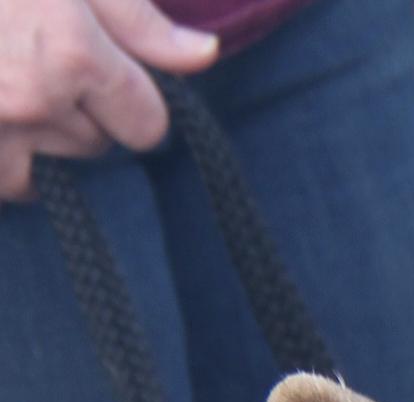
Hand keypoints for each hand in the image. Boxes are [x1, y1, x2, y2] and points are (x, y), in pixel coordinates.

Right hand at [0, 0, 216, 200]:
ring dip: (35, 137)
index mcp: (72, 54)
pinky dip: (3, 158)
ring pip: (50, 170)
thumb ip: (137, 18)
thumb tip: (206, 53)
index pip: (148, 124)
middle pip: (96, 145)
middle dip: (75, 113)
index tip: (95, 67)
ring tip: (3, 76)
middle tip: (28, 56)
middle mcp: (35, 101)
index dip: (129, 97)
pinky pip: (8, 184)